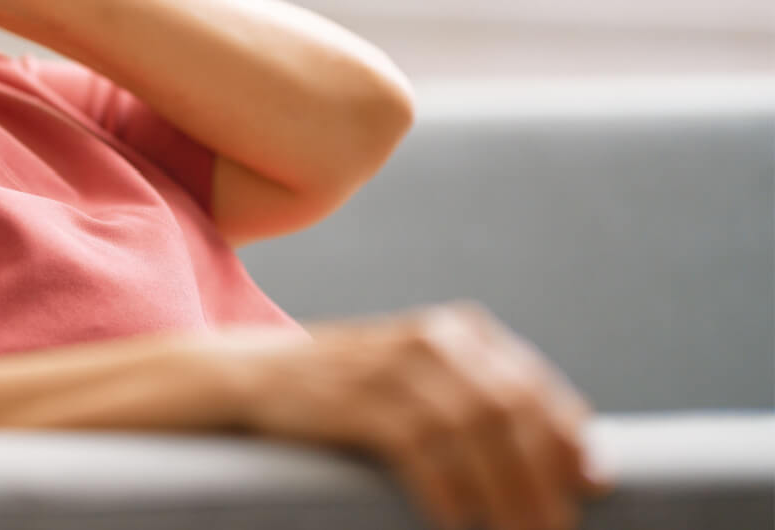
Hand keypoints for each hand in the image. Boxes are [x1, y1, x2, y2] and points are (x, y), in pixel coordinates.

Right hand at [213, 301, 614, 529]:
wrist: (251, 377)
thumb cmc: (346, 394)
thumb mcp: (419, 384)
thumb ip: (484, 407)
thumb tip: (583, 465)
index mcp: (457, 332)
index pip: (534, 388)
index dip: (570, 443)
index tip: (591, 490)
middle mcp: (432, 340)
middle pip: (512, 412)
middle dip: (543, 479)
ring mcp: (394, 366)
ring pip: (476, 433)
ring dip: (505, 495)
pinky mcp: (360, 399)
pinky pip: (422, 449)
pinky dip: (447, 492)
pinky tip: (454, 523)